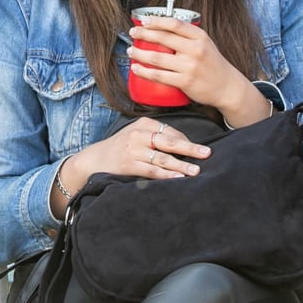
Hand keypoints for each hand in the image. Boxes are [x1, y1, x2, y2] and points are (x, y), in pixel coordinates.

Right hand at [73, 116, 209, 182]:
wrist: (95, 159)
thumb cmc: (122, 147)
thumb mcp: (137, 134)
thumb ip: (157, 136)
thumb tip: (186, 145)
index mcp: (143, 124)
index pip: (170, 132)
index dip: (186, 141)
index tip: (200, 149)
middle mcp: (138, 134)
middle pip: (169, 142)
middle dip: (190, 148)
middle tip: (206, 154)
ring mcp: (133, 150)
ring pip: (162, 158)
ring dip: (181, 165)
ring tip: (195, 171)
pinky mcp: (129, 165)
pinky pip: (152, 170)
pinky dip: (166, 175)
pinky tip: (177, 178)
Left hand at [127, 16, 258, 116]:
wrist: (227, 87)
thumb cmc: (213, 64)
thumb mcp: (205, 43)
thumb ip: (188, 35)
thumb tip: (163, 27)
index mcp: (200, 37)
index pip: (175, 24)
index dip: (156, 21)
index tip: (144, 21)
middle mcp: (195, 50)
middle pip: (163, 38)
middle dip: (143, 34)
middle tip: (133, 34)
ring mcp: (189, 66)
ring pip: (157, 58)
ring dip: (139, 53)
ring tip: (131, 51)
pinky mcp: (185, 82)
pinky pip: (159, 76)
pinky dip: (144, 71)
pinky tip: (136, 68)